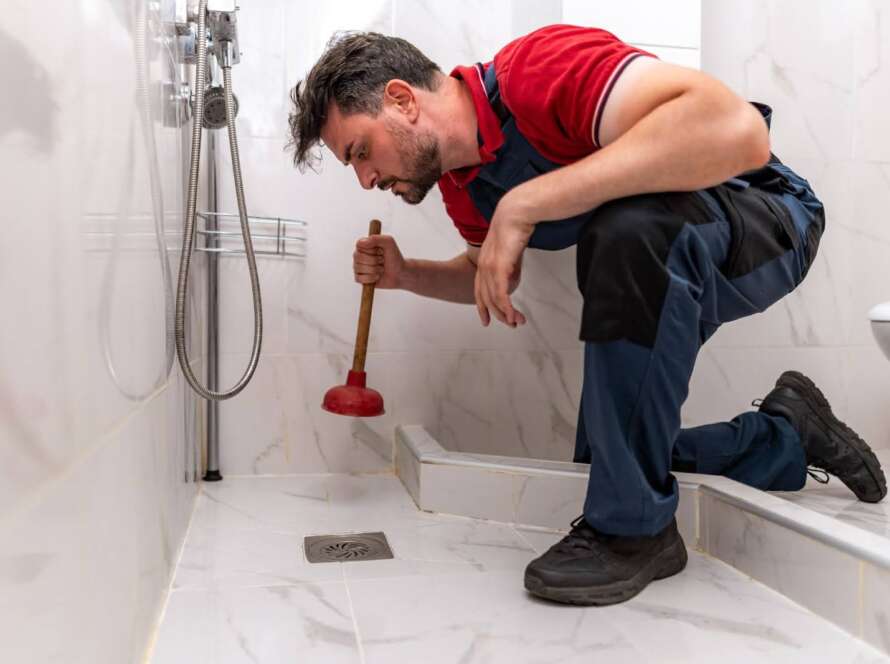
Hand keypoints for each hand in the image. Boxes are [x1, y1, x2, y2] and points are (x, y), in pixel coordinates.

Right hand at [353, 234, 404, 288]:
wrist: (400, 273)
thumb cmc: (394, 257)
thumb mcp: (389, 243)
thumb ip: (376, 238)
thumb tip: (361, 243)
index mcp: (363, 245)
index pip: (359, 245)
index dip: (371, 249)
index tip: (381, 251)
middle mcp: (358, 255)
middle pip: (358, 257)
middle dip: (374, 260)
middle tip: (382, 260)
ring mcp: (357, 267)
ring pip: (359, 268)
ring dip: (375, 269)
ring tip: (381, 268)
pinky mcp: (359, 278)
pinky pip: (359, 279)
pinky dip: (371, 278)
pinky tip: (377, 276)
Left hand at [474, 199, 533, 326]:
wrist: (515, 213)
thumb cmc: (514, 227)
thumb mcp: (511, 251)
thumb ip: (509, 264)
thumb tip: (512, 275)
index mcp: (484, 262)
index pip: (479, 290)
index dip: (483, 307)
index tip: (487, 320)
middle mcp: (483, 266)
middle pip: (486, 298)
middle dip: (498, 314)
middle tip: (511, 324)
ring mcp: (489, 267)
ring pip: (494, 298)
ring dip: (506, 313)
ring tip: (517, 322)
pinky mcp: (499, 267)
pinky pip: (500, 292)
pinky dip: (506, 306)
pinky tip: (512, 314)